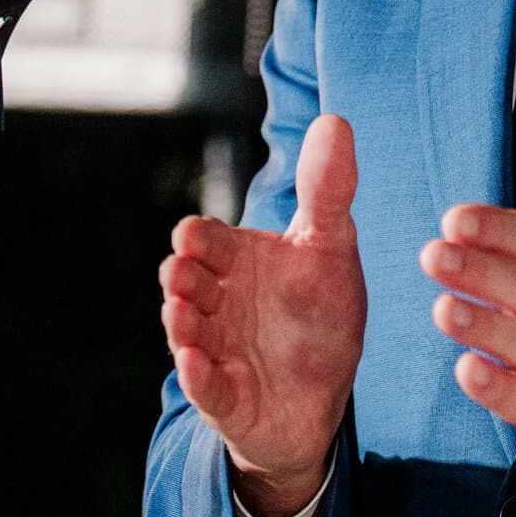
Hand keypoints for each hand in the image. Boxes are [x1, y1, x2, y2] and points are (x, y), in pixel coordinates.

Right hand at [159, 114, 366, 516]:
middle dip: (182, 279)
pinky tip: (196, 364)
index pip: (205, 239)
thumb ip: (328, 188)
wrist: (323, 394)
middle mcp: (218, 301)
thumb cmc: (319, 310)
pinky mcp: (225, 397)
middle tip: (182, 276)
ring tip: (181, 314)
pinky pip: (206, 388)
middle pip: (187, 282)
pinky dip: (199, 377)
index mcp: (237, 260)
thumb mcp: (330, 245)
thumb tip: (334, 119)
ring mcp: (216, 349)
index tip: (192, 236)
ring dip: (182, 324)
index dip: (197, 238)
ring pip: (187, 332)